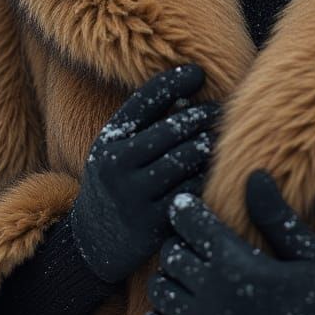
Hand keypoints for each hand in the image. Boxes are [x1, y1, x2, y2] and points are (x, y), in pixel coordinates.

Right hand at [70, 63, 220, 283]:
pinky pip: (190, 191)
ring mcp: (133, 196)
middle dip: (203, 116)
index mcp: (108, 141)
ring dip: (208, 145)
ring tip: (222, 137)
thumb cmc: (117, 181)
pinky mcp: (152, 223)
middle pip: (173, 130)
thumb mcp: (117, 149)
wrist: (93, 242)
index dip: (173, 82)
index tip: (199, 71)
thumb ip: (146, 123)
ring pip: (185, 159)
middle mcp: (116, 165)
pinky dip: (205, 177)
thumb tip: (189, 87)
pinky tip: (213, 170)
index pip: (143, 101)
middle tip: (222, 110)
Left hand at [141, 170, 314, 314]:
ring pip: (159, 291)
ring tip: (189, 273)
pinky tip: (178, 309)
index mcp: (239, 265)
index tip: (189, 205)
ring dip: (168, 278)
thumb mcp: (308, 253)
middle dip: (178, 242)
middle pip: (170, 254)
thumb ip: (275, 215)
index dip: (185, 208)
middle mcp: (216, 296)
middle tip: (195, 241)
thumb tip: (254, 174)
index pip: (190, 223)